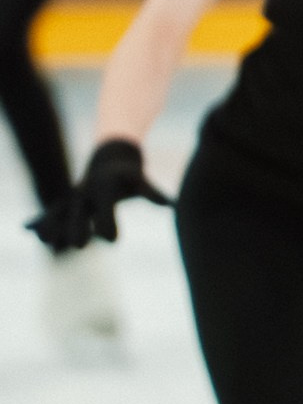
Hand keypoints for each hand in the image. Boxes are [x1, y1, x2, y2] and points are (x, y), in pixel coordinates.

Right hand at [25, 140, 169, 253]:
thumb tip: (172, 204)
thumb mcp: (140, 181)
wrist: (109, 156)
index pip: (106, 208)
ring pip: (61, 211)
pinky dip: (42, 219)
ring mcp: (75, 196)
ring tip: (45, 239)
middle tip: (79, 247)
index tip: (112, 241)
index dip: (109, 223)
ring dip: (53, 225)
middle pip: (80, 212)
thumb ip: (153, 193)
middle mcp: (86, 192)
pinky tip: (28, 229)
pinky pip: (52, 211)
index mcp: (105, 188)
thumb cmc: (129, 173)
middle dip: (78, 228)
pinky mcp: (68, 202)